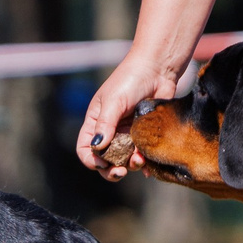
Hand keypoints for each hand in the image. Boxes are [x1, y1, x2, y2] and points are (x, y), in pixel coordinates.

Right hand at [76, 47, 185, 179]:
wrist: (158, 70)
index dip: (91, 159)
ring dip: (131, 165)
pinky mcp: (146, 135)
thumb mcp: (113, 101)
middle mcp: (111, 131)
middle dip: (111, 170)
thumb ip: (105, 125)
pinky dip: (146, 163)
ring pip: (126, 160)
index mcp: (96, 123)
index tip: (103, 163)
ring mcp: (129, 135)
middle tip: (121, 172)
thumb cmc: (130, 80)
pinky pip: (143, 155)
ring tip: (139, 160)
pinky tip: (149, 165)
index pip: (85, 148)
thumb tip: (97, 148)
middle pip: (105, 160)